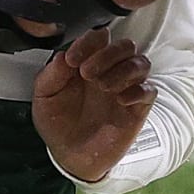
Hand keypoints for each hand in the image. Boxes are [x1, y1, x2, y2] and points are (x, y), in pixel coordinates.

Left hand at [31, 27, 157, 182]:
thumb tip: (62, 55)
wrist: (69, 156)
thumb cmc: (58, 124)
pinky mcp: (137, 109)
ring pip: (141, 63)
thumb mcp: (44, 98)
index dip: (88, 42)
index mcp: (87, 62)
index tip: (72, 59)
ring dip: (123, 70)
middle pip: (124, 45)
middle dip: (107, 54)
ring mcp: (125, 88)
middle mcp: (109, 71)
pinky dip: (138, 91)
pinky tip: (120, 100)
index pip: (99, 37)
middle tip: (87, 73)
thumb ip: (51, 75)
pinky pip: (149, 90)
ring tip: (103, 86)